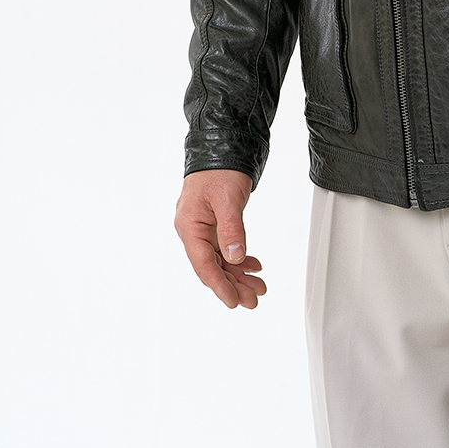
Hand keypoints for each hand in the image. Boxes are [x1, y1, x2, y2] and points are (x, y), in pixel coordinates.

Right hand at [174, 169, 265, 308]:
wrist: (221, 146)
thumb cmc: (219, 168)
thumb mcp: (228, 198)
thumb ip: (231, 229)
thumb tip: (235, 258)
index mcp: (189, 226)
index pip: (204, 264)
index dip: (219, 285)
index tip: (233, 301)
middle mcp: (193, 230)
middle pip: (213, 266)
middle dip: (233, 284)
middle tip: (254, 299)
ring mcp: (203, 228)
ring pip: (220, 260)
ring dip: (238, 274)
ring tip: (258, 286)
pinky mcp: (214, 224)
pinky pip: (225, 248)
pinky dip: (239, 258)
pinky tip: (253, 266)